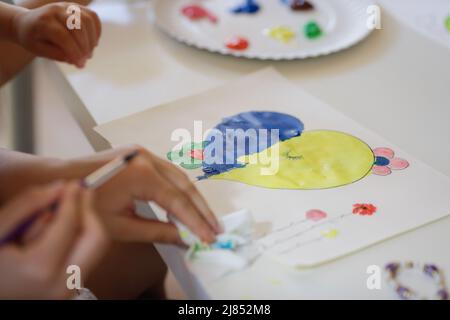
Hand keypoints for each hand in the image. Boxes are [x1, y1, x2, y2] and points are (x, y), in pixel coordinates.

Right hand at [0, 182, 108, 298]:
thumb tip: (60, 187)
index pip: (69, 224)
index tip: (74, 183)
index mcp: (39, 269)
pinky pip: (84, 258)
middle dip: (88, 213)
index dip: (73, 199)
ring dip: (80, 226)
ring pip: (94, 248)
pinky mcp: (69, 292)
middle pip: (96, 239)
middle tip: (79, 193)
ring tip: (50, 222)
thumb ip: (28, 205)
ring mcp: (68, 292)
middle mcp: (61, 284)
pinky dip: (75, 241)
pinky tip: (50, 239)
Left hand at [11, 2, 100, 67]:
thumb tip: (75, 59)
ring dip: (92, 40)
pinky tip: (93, 42)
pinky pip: (93, 17)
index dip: (74, 51)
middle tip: (84, 61)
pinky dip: (96, 30)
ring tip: (88, 53)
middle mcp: (56, 10)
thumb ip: (56, 55)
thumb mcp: (39, 50)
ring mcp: (67, 6)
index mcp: (43, 21)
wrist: (27, 23)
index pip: (63, 36)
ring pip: (88, 21)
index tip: (79, 65)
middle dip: (84, 48)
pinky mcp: (76, 7)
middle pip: (78, 28)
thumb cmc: (33, 38)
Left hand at [92, 146, 221, 244]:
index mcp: (142, 175)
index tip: (209, 237)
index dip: (196, 221)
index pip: (178, 201)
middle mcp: (147, 158)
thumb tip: (183, 238)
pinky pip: (166, 171)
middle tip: (215, 228)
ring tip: (205, 218)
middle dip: (201, 208)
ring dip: (192, 197)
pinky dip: (178, 188)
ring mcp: (142, 152)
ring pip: (178, 175)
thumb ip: (156, 231)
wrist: (59, 181)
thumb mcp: (119, 225)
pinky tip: (184, 202)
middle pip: (184, 184)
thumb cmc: (84, 206)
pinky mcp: (138, 154)